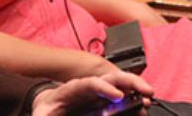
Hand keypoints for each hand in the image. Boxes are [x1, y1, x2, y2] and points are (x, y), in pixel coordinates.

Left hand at [31, 69, 154, 115]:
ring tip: (149, 97)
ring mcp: (98, 93)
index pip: (90, 83)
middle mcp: (89, 87)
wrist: (48, 106)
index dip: (104, 88)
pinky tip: (143, 106)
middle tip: (146, 90)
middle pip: (111, 78)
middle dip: (130, 82)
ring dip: (136, 89)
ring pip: (120, 85)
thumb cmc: (46, 110)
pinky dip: (133, 101)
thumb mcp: (42, 115)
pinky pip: (121, 98)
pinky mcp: (104, 101)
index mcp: (73, 88)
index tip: (118, 96)